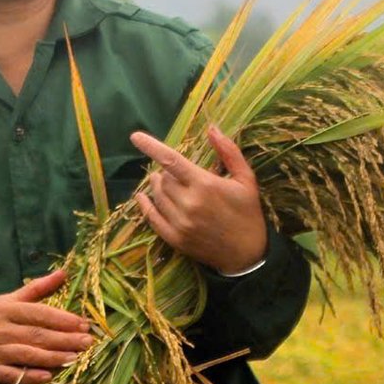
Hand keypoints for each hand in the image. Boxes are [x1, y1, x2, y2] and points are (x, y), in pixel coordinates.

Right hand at [0, 268, 95, 383]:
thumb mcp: (6, 299)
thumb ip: (36, 289)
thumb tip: (63, 273)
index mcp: (6, 309)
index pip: (39, 313)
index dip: (62, 319)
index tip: (84, 324)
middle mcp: (1, 329)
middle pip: (37, 334)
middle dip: (64, 339)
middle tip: (87, 342)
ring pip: (26, 354)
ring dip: (51, 357)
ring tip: (74, 358)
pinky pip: (9, 374)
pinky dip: (28, 377)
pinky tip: (46, 377)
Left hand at [130, 125, 267, 274]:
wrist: (247, 255)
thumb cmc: (248, 213)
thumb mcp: (246, 179)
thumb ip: (229, 152)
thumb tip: (212, 128)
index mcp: (205, 185)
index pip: (171, 160)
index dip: (151, 147)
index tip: (135, 136)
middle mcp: (189, 203)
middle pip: (163, 179)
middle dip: (166, 172)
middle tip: (176, 173)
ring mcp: (180, 223)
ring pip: (156, 196)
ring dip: (157, 186)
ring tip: (164, 182)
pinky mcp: (175, 239)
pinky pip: (152, 218)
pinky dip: (145, 205)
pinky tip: (142, 197)